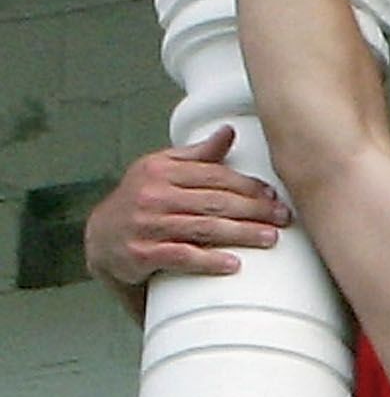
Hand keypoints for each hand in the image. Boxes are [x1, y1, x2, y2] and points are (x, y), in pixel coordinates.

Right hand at [84, 129, 289, 302]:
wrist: (100, 238)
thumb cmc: (140, 200)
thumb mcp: (161, 170)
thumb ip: (197, 155)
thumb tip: (228, 132)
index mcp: (160, 170)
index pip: (214, 176)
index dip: (249, 187)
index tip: (274, 196)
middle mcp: (152, 195)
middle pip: (215, 202)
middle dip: (254, 210)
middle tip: (282, 218)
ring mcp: (145, 225)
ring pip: (204, 228)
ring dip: (242, 234)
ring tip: (270, 238)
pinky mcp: (140, 253)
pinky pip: (181, 256)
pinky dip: (209, 261)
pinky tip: (233, 264)